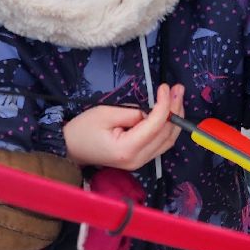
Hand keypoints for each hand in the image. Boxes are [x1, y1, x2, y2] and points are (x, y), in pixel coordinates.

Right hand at [64, 84, 183, 169]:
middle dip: (175, 109)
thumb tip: (151, 112)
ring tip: (177, 97)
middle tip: (178, 89)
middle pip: (166, 134)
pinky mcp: (141, 159)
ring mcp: (141, 162)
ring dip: (176, 118)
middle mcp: (138, 159)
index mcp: (127, 149)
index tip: (165, 87)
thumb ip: (132, 113)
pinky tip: (171, 112)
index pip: (155, 126)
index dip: (164, 105)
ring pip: (168, 140)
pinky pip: (161, 143)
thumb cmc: (84, 129)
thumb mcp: (105, 113)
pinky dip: (168, 127)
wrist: (71, 148)